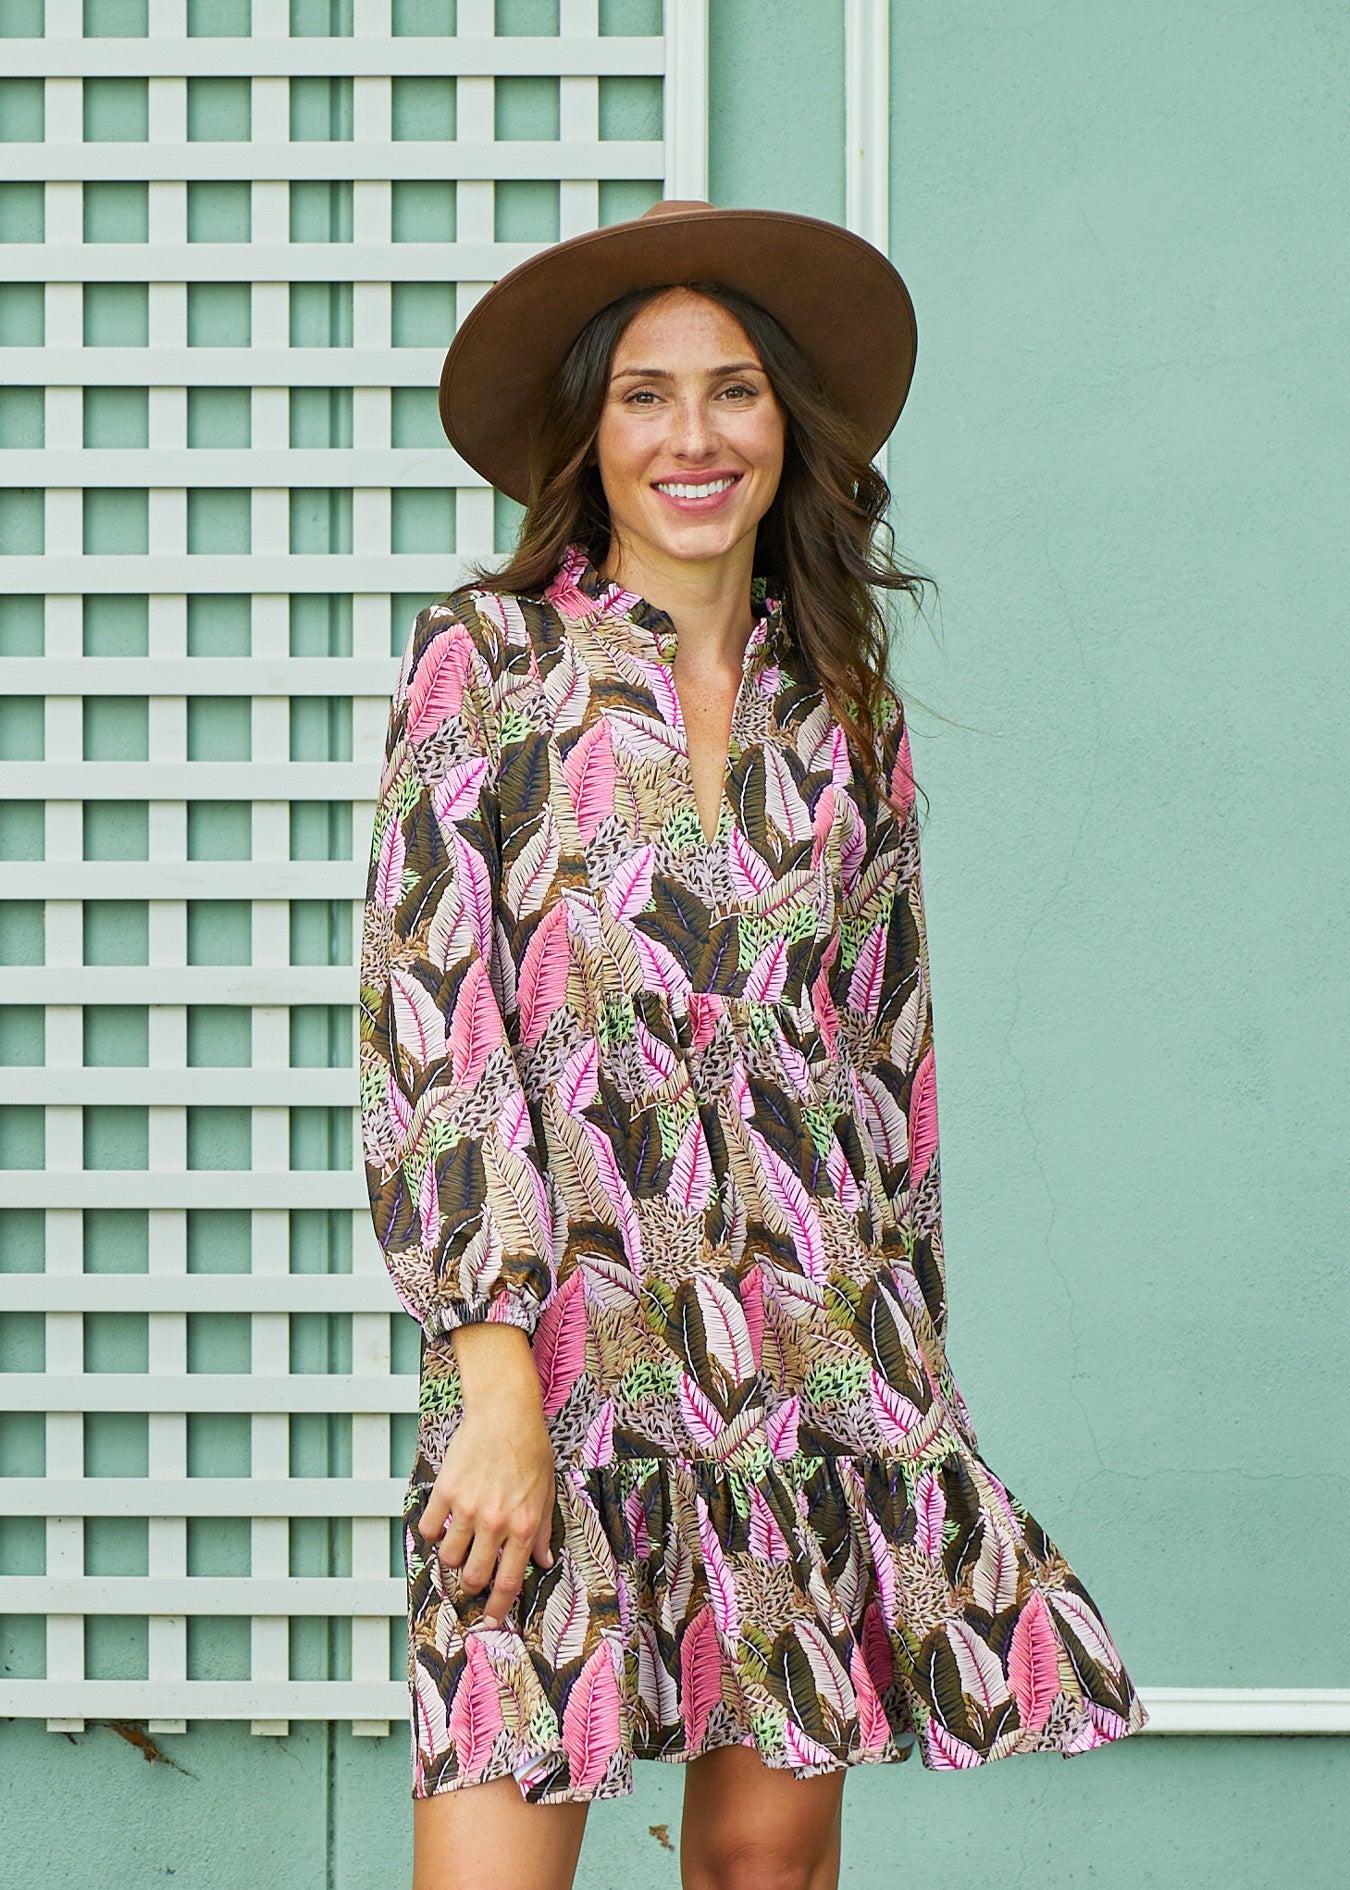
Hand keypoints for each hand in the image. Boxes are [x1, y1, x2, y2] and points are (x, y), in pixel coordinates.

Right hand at [418, 1333, 556, 1629]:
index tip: (492, 1621)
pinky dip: (432, 1531)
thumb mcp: (545, 1491)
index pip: (508, 1581)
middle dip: (473, 1585)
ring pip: (450, 1557)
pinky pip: (428, 1528)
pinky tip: (442, 1521)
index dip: (498, 1608)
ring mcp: (467, 1508)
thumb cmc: (530, 1448)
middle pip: (475, 1577)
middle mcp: (495, 1522)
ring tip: (461, 1541)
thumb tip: (542, 1562)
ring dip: (454, 1557)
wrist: (505, 1412)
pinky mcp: (445, 1491)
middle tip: (474, 1576)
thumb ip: (541, 1530)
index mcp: (523, 1525)